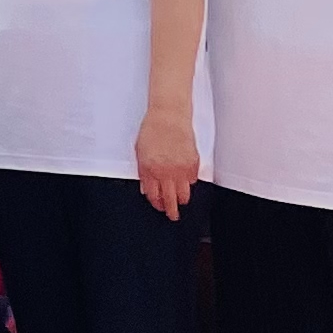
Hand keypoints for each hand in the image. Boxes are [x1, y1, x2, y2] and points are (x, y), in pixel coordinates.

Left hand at [134, 101, 201, 220]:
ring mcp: (181, 169)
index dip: (157, 204)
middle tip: (173, 215)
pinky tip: (185, 181)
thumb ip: (143, 172)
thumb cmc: (152, 130)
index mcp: (150, 170)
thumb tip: (146, 188)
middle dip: (171, 211)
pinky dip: (189, 183)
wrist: (169, 116)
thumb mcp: (139, 152)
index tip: (159, 207)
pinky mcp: (193, 163)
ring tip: (180, 200)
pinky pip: (193, 181)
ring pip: (184, 195)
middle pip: (171, 200)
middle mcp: (166, 172)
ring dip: (182, 199)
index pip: (154, 196)